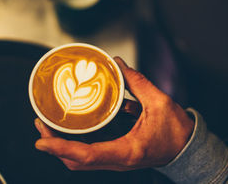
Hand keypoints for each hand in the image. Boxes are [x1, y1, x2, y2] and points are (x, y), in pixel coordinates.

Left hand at [34, 57, 193, 170]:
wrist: (186, 148)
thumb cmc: (176, 130)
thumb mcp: (159, 102)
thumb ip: (137, 82)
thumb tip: (118, 64)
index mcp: (127, 150)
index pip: (87, 154)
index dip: (61, 148)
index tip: (41, 140)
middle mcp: (118, 161)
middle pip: (76, 162)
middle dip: (54, 146)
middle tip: (41, 124)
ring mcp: (116, 162)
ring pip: (80, 162)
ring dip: (61, 147)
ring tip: (48, 127)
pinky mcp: (116, 157)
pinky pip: (88, 157)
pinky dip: (73, 147)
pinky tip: (68, 131)